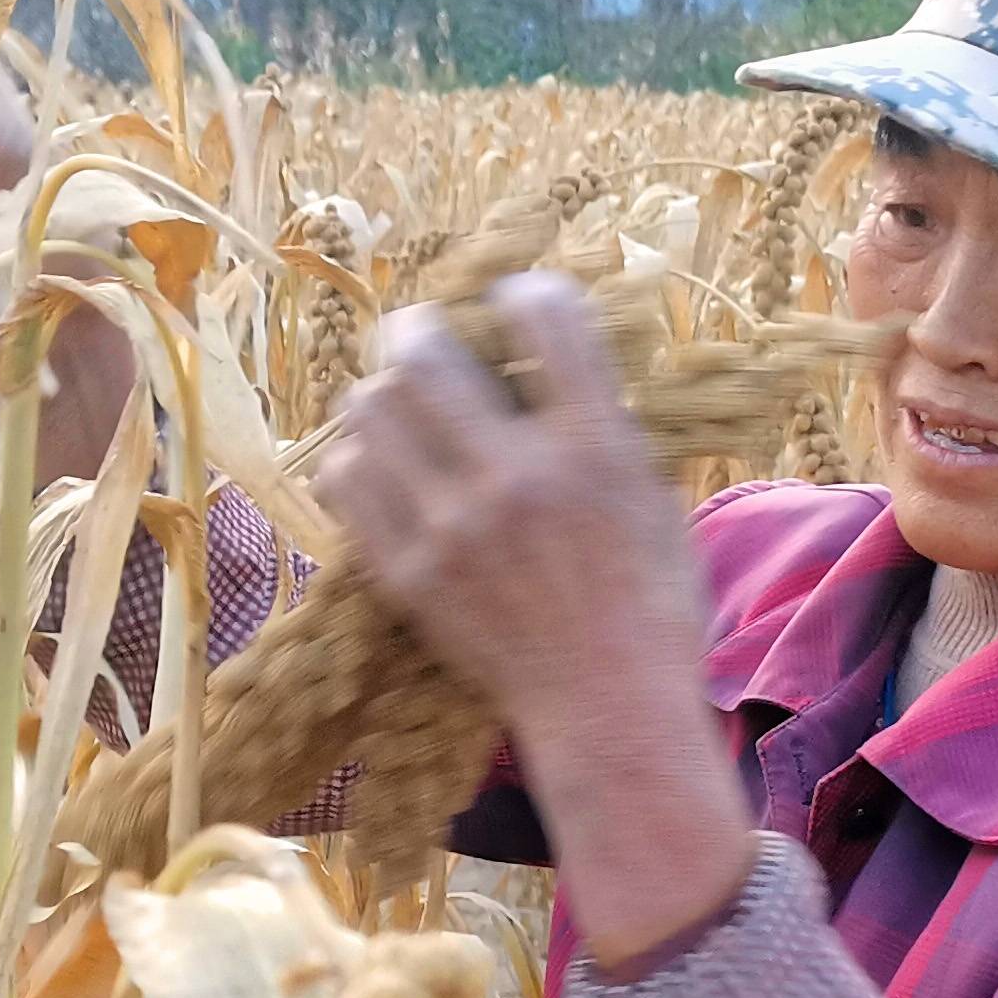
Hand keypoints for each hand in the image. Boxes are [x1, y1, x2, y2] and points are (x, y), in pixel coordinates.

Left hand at [315, 273, 754, 961]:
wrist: (609, 706)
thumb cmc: (649, 600)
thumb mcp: (651, 493)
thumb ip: (599, 422)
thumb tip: (541, 354)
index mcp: (596, 448)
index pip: (542, 315)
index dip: (524, 292)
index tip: (517, 302)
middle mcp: (519, 478)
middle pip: (425, 353)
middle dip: (418, 328)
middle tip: (422, 337)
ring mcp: (453, 528)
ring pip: (370, 408)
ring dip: (381, 390)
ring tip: (398, 402)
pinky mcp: (408, 572)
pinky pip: (345, 481)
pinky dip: (357, 458)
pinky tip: (381, 464)